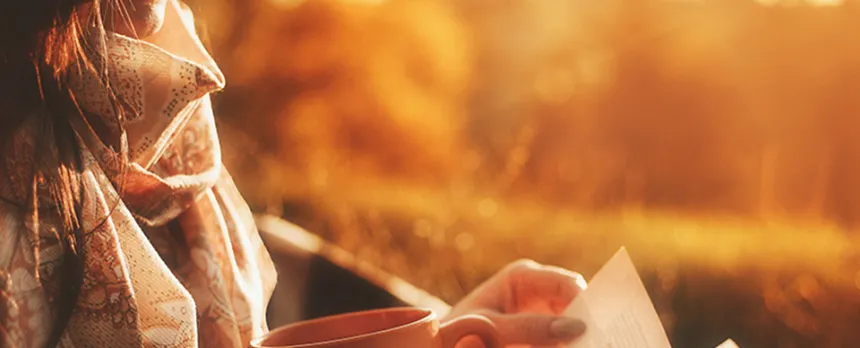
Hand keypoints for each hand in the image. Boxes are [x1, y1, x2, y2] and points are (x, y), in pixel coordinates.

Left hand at [445, 259, 587, 346]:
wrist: (452, 341)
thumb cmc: (465, 329)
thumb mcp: (492, 328)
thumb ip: (527, 328)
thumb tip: (572, 328)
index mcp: (522, 275)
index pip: (564, 283)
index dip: (583, 302)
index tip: (591, 326)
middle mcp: (538, 285)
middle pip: (574, 298)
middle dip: (585, 317)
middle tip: (596, 338)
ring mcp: (543, 305)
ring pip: (574, 316)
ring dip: (580, 332)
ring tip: (587, 344)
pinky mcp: (545, 326)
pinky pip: (565, 332)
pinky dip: (570, 340)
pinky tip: (574, 346)